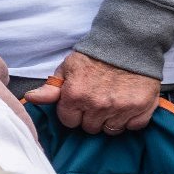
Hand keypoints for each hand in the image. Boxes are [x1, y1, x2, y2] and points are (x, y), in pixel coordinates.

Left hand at [21, 52, 159, 135]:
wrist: (128, 43)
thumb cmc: (94, 56)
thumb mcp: (67, 69)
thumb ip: (50, 88)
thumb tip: (31, 98)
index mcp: (75, 95)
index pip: (69, 122)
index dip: (73, 113)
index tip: (79, 103)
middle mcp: (97, 105)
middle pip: (90, 128)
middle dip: (90, 117)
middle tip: (97, 100)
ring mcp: (121, 107)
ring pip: (111, 130)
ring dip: (110, 120)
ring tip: (112, 102)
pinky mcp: (142, 107)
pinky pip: (133, 126)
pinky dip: (130, 120)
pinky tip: (127, 105)